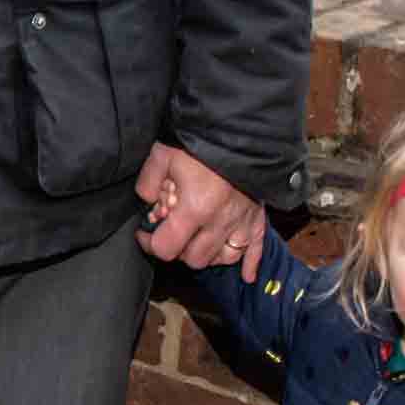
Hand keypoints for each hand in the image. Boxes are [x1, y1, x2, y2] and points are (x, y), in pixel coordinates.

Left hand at [136, 144, 266, 279]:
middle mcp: (220, 222)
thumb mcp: (163, 155)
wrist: (243, 127)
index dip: (149, 243)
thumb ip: (148, 183)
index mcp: (195, 209)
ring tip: (196, 241)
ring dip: (207, 255)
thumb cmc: (200, 140)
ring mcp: (242, 222)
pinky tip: (247, 277)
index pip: (167, 248)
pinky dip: (251, 264)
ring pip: (222, 259)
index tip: (145, 232)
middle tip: (170, 233)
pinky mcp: (259, 217)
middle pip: (194, 259)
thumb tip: (147, 203)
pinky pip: (258, 250)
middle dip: (178, 250)